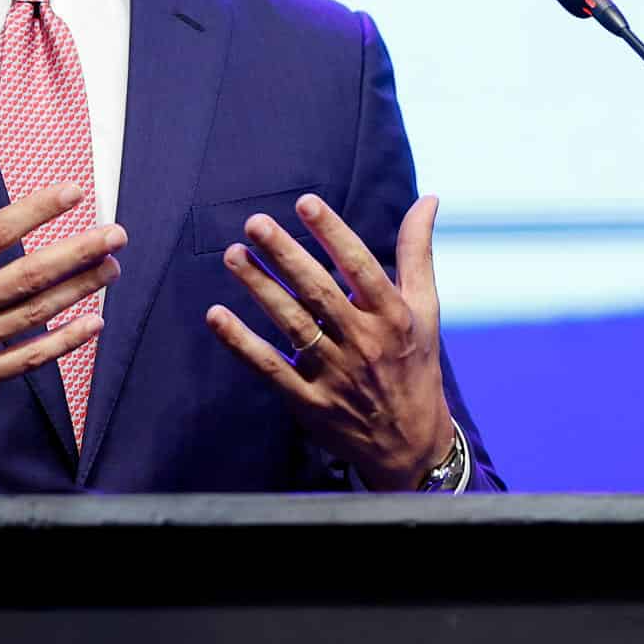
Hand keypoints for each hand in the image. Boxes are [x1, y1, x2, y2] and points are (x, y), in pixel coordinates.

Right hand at [0, 139, 124, 437]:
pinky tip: (93, 323)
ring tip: (113, 267)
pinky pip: (27, 359)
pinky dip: (63, 342)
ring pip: (36, 313)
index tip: (74, 192)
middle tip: (117, 233)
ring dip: (80, 289)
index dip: (37, 211)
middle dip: (79, 252)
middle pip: (30, 274)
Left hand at [205, 193, 453, 490]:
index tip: (305, 202)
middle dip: (286, 255)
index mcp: (392, 316)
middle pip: (319, 292)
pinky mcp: (309, 401)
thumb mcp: (425, 308)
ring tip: (234, 256)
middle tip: (255, 224)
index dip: (333, 234)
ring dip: (260, 288)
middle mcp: (364, 343)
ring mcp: (335, 374)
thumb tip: (427, 198)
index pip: (361, 267)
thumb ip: (418, 252)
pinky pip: (270, 368)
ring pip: (292, 324)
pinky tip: (216, 316)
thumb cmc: (415, 364)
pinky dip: (241, 344)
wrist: (410, 446)